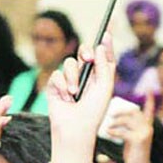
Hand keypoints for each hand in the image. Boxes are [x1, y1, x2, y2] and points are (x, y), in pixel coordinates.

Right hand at [47, 33, 115, 162]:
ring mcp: (70, 80)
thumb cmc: (94, 112)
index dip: (105, 46)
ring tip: (75, 94)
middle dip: (85, 52)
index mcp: (100, 78)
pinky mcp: (56, 86)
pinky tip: (66, 98)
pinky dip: (61, 86)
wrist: (76, 128)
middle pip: (83, 53)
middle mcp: (86, 77)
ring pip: (68, 63)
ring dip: (72, 78)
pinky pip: (56, 75)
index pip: (103, 57)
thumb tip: (100, 47)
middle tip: (87, 58)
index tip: (106, 33)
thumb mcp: (105, 88)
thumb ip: (104, 67)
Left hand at [106, 92, 154, 162]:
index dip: (150, 100)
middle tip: (110, 114)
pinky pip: (124, 132)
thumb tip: (112, 118)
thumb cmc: (133, 154)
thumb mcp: (131, 138)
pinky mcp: (139, 140)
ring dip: (116, 121)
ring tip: (108, 125)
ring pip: (128, 120)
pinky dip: (114, 131)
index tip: (149, 89)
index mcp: (147, 126)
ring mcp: (144, 133)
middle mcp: (148, 128)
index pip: (150, 110)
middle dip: (121, 111)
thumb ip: (128, 128)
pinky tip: (108, 133)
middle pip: (134, 112)